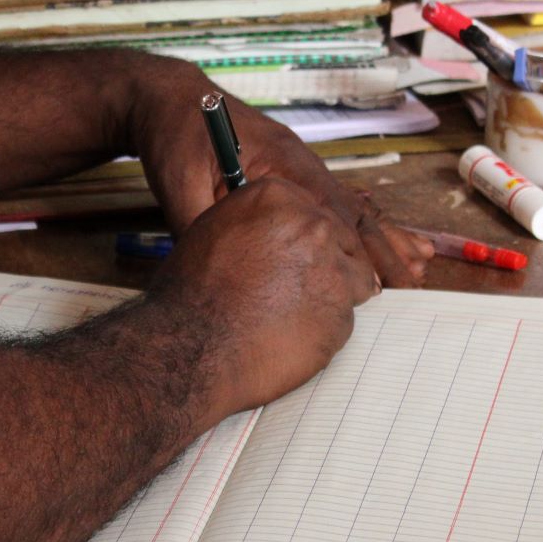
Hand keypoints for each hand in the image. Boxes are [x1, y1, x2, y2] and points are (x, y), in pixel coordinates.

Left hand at [124, 60, 432, 286]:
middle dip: (384, 245)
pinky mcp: (293, 173)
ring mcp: (300, 166)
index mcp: (278, 162)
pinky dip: (364, 222)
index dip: (355, 248)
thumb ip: (205, 228)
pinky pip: (336, 200)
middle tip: (414, 280)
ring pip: (350, 205)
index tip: (376, 282)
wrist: (172, 99)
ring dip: (383, 235)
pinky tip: (386, 237)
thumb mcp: (181, 187)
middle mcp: (299, 162)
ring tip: (418, 262)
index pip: (328, 212)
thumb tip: (223, 275)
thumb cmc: (176, 138)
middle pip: (351, 209)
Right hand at [147, 177, 376, 415]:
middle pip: (339, 239)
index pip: (312, 211)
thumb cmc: (190, 293)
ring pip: (354, 277)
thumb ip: (253, 222)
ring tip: (292, 316)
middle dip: (322, 264)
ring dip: (330, 295)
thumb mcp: (212, 232)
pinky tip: (290, 338)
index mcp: (277, 196)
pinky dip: (323, 330)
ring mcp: (332, 268)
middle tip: (290, 291)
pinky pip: (345, 319)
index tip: (291, 259)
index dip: (303, 239)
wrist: (188, 345)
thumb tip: (271, 232)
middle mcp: (311, 224)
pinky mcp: (341, 313)